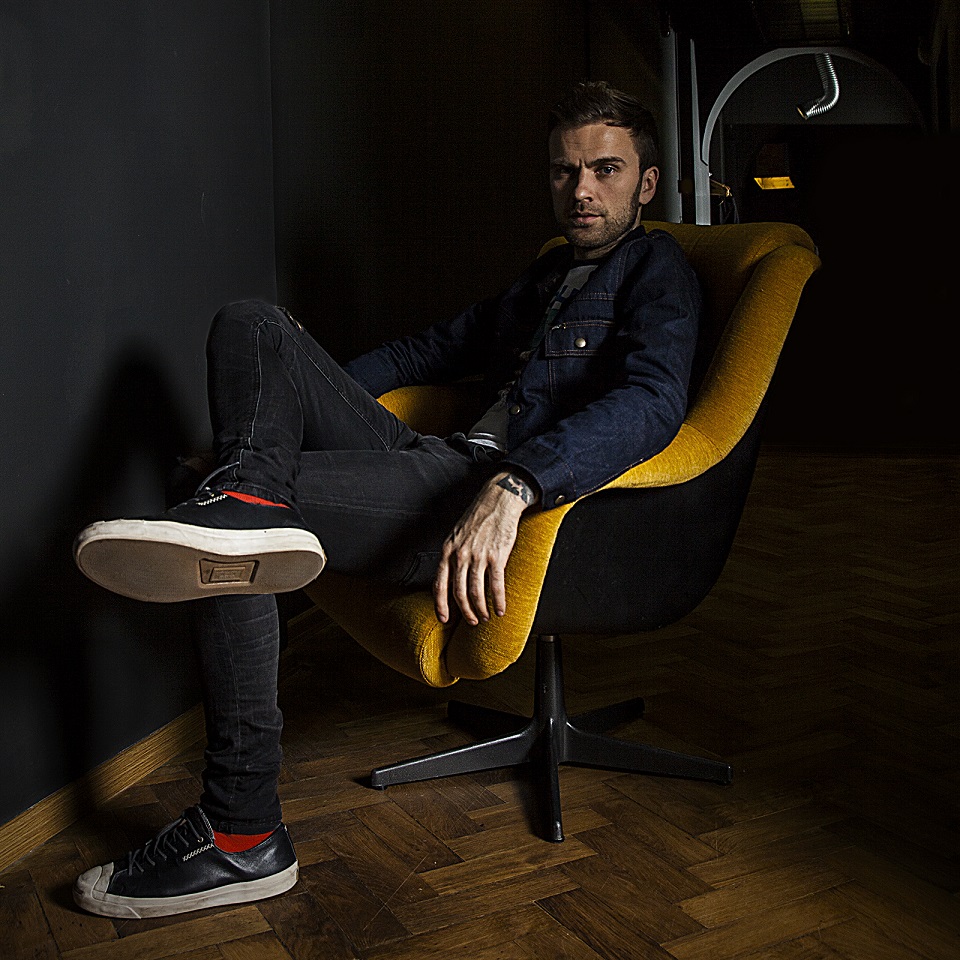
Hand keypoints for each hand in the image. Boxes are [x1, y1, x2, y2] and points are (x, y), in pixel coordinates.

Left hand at [433, 471, 537, 625]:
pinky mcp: (496, 556)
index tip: (444, 619)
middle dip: (465, 612)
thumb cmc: (478, 517)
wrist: (498, 500)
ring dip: (481, 609)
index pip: (439, 585)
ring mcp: (478, 556)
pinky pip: (496, 585)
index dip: (441, 605)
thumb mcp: (457, 535)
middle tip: (472, 621)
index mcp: (448, 551)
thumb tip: (452, 576)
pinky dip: (498, 600)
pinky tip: (501, 609)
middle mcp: (460, 555)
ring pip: (476, 592)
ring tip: (486, 617)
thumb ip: (453, 555)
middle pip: (459, 593)